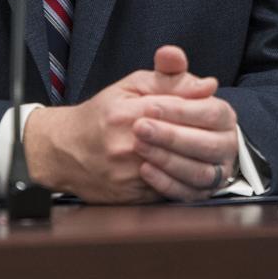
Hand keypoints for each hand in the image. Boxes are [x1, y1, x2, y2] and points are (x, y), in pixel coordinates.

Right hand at [23, 46, 235, 202]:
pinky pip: (168, 190)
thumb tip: (208, 84)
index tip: (210, 108)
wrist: (64, 150)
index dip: (196, 108)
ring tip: (204, 151)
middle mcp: (125, 146)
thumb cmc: (100, 114)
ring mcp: (127, 175)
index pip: (175, 108)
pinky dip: (182, 179)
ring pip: (178, 169)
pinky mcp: (131, 197)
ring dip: (195, 159)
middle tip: (213, 133)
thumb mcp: (130, 86)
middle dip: (200, 136)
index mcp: (125, 114)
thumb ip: (169, 80)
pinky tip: (187, 168)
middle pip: (180, 141)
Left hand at [132, 47, 238, 201]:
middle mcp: (226, 144)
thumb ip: (166, 71)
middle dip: (171, 136)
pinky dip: (167, 183)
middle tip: (140, 129)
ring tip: (140, 148)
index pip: (208, 112)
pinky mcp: (201, 194)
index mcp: (222, 113)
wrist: (140, 144)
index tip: (149, 107)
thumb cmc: (153, 109)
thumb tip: (172, 55)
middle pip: (206, 144)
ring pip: (200, 172)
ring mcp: (216, 172)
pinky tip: (145, 171)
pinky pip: (189, 194)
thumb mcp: (156, 85)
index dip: (179, 110)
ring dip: (168, 160)